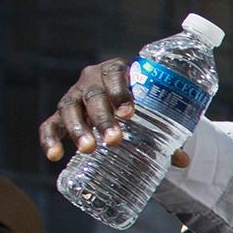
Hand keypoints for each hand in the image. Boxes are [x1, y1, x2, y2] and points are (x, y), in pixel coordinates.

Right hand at [39, 56, 178, 167]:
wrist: (114, 101)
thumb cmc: (138, 104)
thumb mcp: (149, 112)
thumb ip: (166, 133)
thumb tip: (183, 161)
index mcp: (114, 72)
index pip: (114, 76)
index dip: (120, 92)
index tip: (129, 113)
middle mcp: (90, 81)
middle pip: (93, 97)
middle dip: (102, 119)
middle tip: (114, 140)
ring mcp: (72, 97)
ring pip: (70, 110)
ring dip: (78, 129)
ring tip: (89, 149)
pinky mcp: (60, 115)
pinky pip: (49, 125)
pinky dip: (49, 139)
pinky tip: (54, 156)